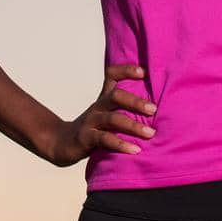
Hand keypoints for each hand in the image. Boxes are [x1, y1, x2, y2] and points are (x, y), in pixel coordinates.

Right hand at [42, 63, 157, 166]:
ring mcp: (91, 121)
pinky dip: (121, 144)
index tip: (143, 72)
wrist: (63, 143)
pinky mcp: (86, 138)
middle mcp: (98, 106)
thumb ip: (124, 108)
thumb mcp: (106, 113)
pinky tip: (135, 150)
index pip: (112, 75)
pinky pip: (105, 139)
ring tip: (151, 133)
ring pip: (112, 119)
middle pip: (116, 96)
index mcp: (104, 98)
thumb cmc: (93, 128)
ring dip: (133, 126)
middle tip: (154, 109)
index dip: (126, 70)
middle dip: (136, 101)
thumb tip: (158, 108)